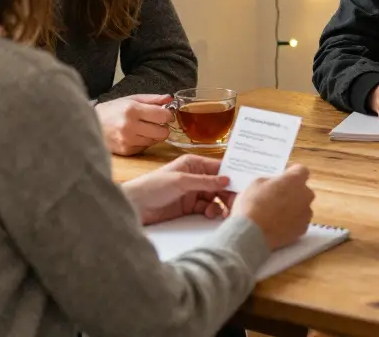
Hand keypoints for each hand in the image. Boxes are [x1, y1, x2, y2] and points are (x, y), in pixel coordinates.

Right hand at [96, 94, 172, 155]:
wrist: (90, 124)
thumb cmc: (113, 110)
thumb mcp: (132, 99)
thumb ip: (152, 99)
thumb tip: (170, 99)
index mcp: (132, 110)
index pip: (163, 116)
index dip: (167, 115)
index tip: (164, 114)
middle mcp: (130, 126)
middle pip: (162, 132)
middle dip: (162, 126)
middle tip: (155, 122)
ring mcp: (127, 140)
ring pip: (155, 141)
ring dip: (153, 134)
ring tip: (143, 128)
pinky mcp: (126, 151)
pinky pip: (146, 147)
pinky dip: (144, 141)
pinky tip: (135, 135)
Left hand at [120, 154, 235, 225]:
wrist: (135, 205)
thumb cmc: (153, 186)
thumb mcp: (181, 181)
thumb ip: (205, 181)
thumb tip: (227, 180)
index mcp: (194, 164)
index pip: (219, 168)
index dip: (232, 176)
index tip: (244, 185)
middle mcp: (196, 176)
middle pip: (220, 184)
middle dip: (228, 194)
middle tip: (235, 204)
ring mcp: (193, 192)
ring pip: (215, 197)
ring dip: (220, 204)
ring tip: (221, 212)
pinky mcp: (189, 207)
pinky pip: (207, 208)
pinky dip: (212, 211)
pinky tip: (211, 215)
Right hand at [231, 164, 314, 249]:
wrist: (252, 234)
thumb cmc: (252, 204)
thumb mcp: (256, 184)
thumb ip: (271, 182)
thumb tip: (276, 185)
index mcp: (295, 180)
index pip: (301, 170)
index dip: (292, 174)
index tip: (283, 179)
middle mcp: (305, 195)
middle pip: (303, 190)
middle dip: (293, 192)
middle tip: (276, 198)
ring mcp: (306, 214)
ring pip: (302, 207)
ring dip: (293, 208)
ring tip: (276, 216)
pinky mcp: (303, 229)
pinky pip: (299, 222)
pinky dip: (292, 223)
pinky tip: (278, 227)